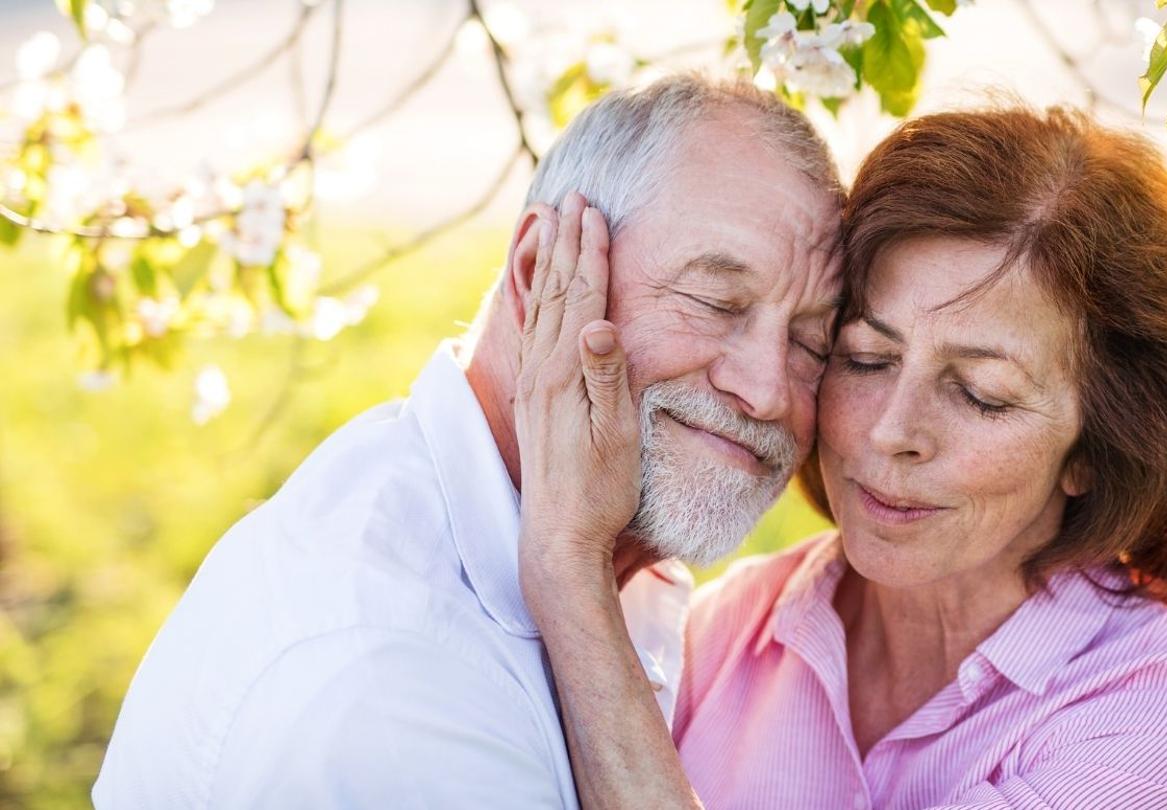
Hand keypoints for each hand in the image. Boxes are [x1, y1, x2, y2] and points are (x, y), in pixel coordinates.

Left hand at [513, 192, 637, 589]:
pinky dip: (537, 297)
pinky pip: (532, 331)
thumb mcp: (615, 435)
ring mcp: (532, 384)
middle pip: (555, 292)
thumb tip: (599, 324)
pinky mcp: (531, 399)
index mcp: (564, 374)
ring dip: (549, 262)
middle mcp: (541, 371)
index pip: (581, 299)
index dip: (590, 254)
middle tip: (572, 199)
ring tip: (553, 226)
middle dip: (565, 243)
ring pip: (540, 307)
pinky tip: (539, 289)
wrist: (558, 536)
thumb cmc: (599, 491)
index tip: (595, 212)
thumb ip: (606, 377)